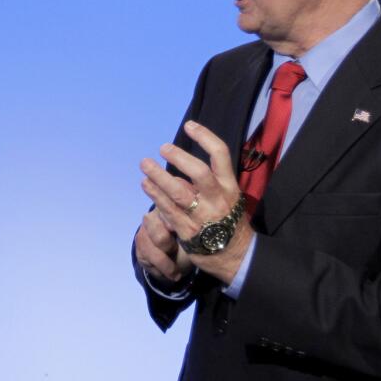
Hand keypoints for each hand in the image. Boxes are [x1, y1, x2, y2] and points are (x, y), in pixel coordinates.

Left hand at [139, 120, 251, 283]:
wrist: (235, 255)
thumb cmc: (228, 220)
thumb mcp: (227, 197)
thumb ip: (206, 183)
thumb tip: (180, 171)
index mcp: (229, 187)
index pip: (220, 155)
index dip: (205, 136)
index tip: (189, 125)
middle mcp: (217, 199)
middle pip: (198, 173)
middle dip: (179, 158)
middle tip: (163, 148)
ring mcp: (202, 216)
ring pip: (178, 193)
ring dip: (159, 177)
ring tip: (145, 165)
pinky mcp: (188, 231)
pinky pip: (168, 210)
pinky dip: (155, 196)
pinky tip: (145, 185)